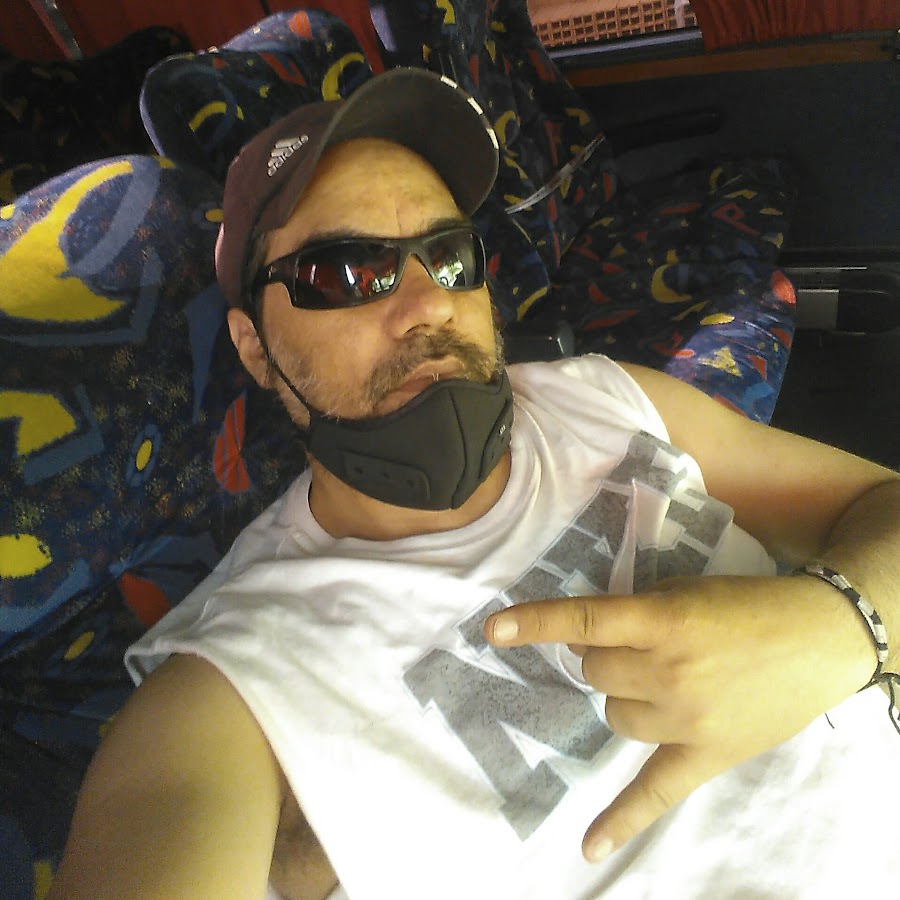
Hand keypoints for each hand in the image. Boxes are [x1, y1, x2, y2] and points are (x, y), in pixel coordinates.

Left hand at [484, 574, 875, 861]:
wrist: (816, 639)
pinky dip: (621, 819)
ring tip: (663, 685)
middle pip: (594, 674)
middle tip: (639, 649)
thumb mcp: (681, 592)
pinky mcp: (705, 755)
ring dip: (624, 698)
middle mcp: (667, 671)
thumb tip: (585, 643)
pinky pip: (655, 792)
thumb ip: (632, 616)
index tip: (493, 629)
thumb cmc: (744, 605)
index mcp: (661, 620)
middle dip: (605, 659)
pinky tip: (590, 847)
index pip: (583, 622)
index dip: (534, 623)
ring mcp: (685, 719)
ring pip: (612, 715)